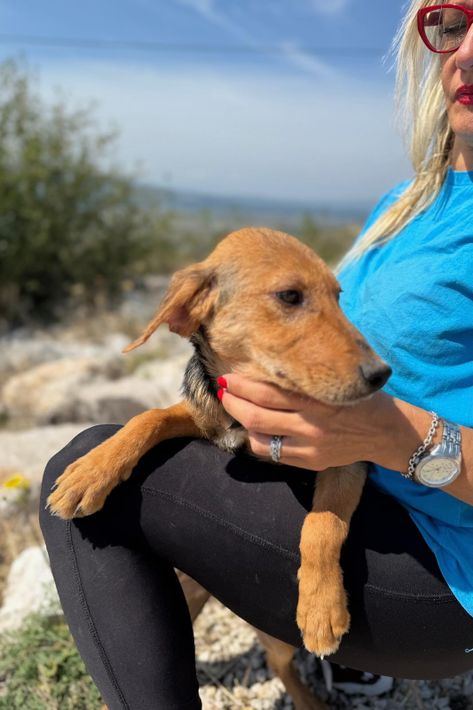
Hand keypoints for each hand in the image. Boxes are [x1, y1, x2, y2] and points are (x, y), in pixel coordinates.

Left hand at [218, 373, 390, 470]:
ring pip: (260, 438)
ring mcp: (310, 447)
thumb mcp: (338, 382)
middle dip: (233, 402)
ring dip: (242, 423)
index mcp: (318, 400)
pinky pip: (273, 455)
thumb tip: (270, 369)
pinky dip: (258, 442)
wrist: (387, 433)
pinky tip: (255, 431)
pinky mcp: (311, 463)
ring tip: (236, 410)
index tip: (228, 377)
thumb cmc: (362, 399)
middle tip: (223, 391)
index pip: (268, 392)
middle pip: (257, 415)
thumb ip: (308, 379)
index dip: (242, 385)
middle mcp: (311, 425)